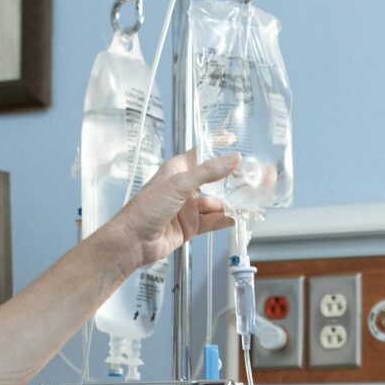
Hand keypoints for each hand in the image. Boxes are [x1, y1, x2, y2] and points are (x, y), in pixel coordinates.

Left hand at [101, 151, 237, 278]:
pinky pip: (212, 221)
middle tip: (252, 177)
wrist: (133, 242)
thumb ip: (208, 172)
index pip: (202, 154)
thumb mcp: (179, 184)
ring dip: (230, 202)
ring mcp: (187, 208)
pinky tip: (237, 218)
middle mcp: (183, 187)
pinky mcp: (190, 226)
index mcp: (177, 170)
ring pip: (215, 203)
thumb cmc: (146, 208)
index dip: (218, 149)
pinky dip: (224, 220)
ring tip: (250, 200)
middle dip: (231, 180)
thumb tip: (232, 159)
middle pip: (213, 180)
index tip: (237, 143)